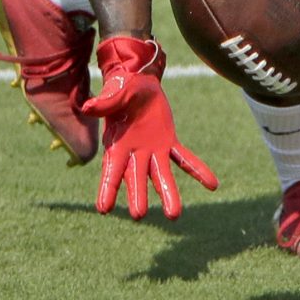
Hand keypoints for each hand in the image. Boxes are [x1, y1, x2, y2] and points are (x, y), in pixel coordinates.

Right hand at [82, 36, 217, 218]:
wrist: (140, 83)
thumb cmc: (123, 89)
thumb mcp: (116, 93)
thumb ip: (105, 103)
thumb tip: (88, 107)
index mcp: (117, 144)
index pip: (111, 169)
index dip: (108, 188)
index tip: (104, 209)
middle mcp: (135, 153)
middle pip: (136, 179)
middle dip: (137, 196)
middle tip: (139, 215)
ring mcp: (153, 151)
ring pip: (161, 176)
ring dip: (168, 194)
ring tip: (174, 216)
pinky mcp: (169, 144)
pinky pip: (184, 159)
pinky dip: (198, 171)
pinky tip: (212, 184)